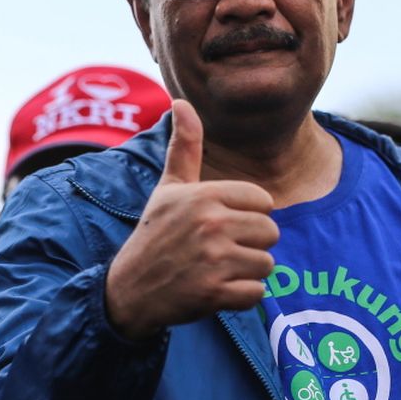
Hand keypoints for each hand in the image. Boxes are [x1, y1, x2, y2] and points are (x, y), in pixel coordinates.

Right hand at [105, 100, 277, 340]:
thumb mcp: (168, 188)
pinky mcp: (214, 294)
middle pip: (271, 232)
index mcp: (205, 195)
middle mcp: (211, 224)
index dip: (247, 215)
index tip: (219, 225)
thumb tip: (180, 101)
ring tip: (215, 270)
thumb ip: (184, 145)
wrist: (129, 290)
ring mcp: (213, 260)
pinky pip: (256, 294)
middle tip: (218, 251)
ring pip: (266, 264)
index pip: (263, 201)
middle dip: (250, 245)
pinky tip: (215, 291)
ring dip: (246, 272)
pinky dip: (240, 297)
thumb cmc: (155, 234)